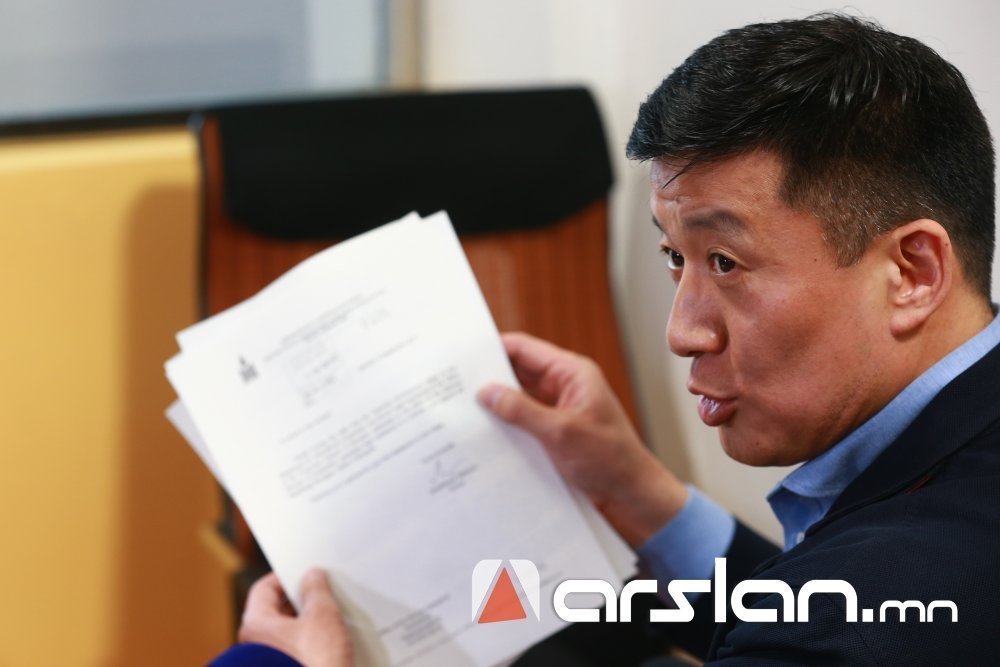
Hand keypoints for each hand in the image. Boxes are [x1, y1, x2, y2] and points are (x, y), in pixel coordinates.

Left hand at [239, 569, 352, 666]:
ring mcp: (270, 664)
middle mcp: (255, 646)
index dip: (286, 576)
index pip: (264, 588)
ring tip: (338, 615)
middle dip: (304, 600)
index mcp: (255, 626)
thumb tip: (311, 576)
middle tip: (327, 590)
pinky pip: (299, 654)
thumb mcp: (322, 616)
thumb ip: (316, 590)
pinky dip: (315, 645)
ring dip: (312, 623)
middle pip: (279, 612)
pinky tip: (337, 643)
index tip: (306, 570)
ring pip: (291, 634)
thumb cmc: (314, 663)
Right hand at [477, 332, 687, 545]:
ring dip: (496, 404)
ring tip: (463, 409)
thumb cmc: (610, 460)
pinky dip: (506, 424)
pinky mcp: (553, 432)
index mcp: (572, 373)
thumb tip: (486, 392)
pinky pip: (523, 420)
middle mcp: (563, 386)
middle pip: (518, 372)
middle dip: (490, 378)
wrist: (632, 495)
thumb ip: (521, 411)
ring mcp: (558, 409)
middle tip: (454, 385)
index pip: (525, 349)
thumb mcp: (561, 433)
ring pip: (518, 397)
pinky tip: (484, 432)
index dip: (494, 349)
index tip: (463, 355)